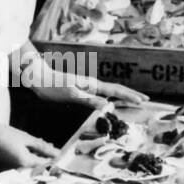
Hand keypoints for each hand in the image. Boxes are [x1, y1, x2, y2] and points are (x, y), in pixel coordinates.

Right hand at [0, 124, 59, 171]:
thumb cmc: (3, 134)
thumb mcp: (26, 138)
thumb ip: (43, 148)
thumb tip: (58, 154)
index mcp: (26, 164)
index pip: (46, 164)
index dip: (54, 158)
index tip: (58, 152)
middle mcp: (18, 173)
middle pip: (37, 168)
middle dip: (43, 157)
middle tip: (48, 146)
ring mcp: (9, 174)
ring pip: (28, 168)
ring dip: (33, 158)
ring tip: (35, 145)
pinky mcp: (2, 173)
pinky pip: (18, 168)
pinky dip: (23, 160)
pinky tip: (23, 149)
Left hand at [27, 66, 148, 108]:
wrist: (39, 78)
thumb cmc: (54, 86)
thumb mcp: (71, 94)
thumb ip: (89, 100)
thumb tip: (107, 105)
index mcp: (92, 85)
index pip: (116, 91)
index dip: (130, 96)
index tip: (143, 100)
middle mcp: (91, 85)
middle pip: (116, 89)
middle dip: (130, 95)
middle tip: (144, 100)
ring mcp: (86, 87)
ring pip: (109, 92)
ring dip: (122, 96)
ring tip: (132, 100)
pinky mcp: (80, 90)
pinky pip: (100, 95)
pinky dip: (109, 98)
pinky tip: (109, 101)